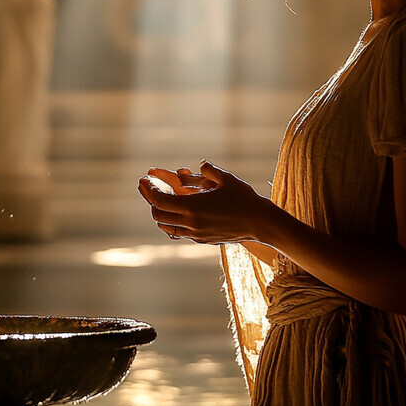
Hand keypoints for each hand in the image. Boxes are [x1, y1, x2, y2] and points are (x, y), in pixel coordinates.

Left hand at [137, 161, 269, 243]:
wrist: (260, 223)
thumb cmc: (244, 198)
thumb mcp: (225, 178)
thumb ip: (208, 171)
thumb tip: (199, 164)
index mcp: (192, 206)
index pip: (159, 200)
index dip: (149, 190)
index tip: (145, 180)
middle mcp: (190, 223)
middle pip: (158, 215)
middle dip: (152, 201)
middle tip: (151, 188)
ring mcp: (196, 234)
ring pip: (166, 227)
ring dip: (161, 214)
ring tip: (163, 201)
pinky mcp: (202, 240)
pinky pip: (179, 233)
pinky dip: (172, 223)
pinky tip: (178, 213)